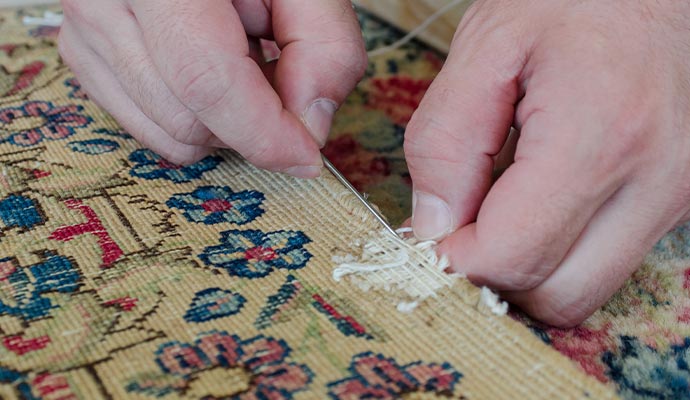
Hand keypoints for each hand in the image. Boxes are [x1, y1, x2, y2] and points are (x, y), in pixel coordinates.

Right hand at [57, 0, 365, 175]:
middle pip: (187, 118)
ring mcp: (85, 30)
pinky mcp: (83, 53)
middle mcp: (102, 0)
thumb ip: (324, 45)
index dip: (262, 131)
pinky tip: (207, 68)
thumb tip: (310, 126)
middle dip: (249, 123)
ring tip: (239, 56)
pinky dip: (192, 116)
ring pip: (167, 133)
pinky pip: (147, 127)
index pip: (204, 78)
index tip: (305, 155)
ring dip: (222, 119)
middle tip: (277, 75)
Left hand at [404, 0, 689, 325]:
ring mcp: (675, 196)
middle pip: (555, 296)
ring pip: (584, 291)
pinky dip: (558, 253)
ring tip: (496, 211)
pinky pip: (604, 262)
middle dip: (492, 277)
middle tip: (459, 229)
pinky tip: (535, 205)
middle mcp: (654, 182)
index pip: (513, 257)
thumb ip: (445, 142)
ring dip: (526, 269)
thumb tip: (432, 227)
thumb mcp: (485, 48)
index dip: (454, 260)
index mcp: (598, 138)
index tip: (429, 235)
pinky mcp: (676, 198)